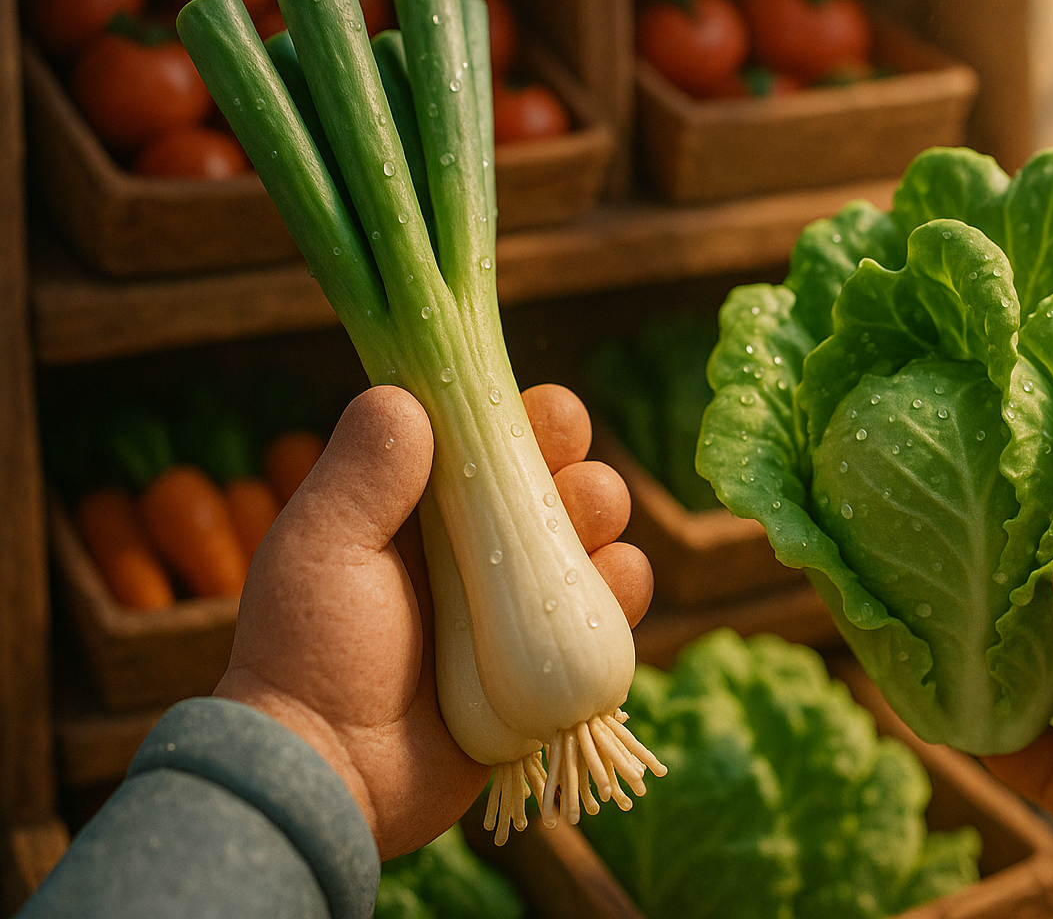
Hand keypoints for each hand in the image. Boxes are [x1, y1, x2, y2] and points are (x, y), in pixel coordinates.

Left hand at [213, 383, 652, 858]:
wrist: (328, 779)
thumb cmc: (309, 656)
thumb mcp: (318, 549)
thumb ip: (360, 471)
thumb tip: (404, 393)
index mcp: (418, 511)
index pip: (486, 442)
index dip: (522, 419)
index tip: (543, 413)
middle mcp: (473, 552)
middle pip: (552, 483)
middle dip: (577, 468)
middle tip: (572, 480)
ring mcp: (514, 610)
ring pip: (591, 541)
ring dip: (605, 522)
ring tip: (592, 532)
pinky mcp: (547, 666)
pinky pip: (608, 617)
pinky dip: (622, 593)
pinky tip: (612, 586)